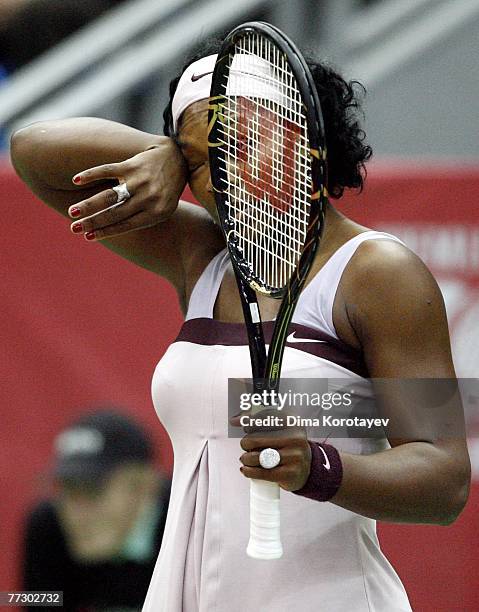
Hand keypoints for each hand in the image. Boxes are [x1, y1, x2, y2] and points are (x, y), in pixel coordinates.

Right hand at [68, 137, 186, 240]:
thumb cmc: (166, 190)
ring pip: (109, 196)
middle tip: (74, 228)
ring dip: (89, 205)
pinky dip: (91, 175)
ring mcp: (140, 181)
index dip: (106, 232)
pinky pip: (108, 170)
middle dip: (93, 222)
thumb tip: (108, 229)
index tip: (88, 237)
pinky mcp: (132, 164)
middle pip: (115, 213)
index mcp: (156, 213)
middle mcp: (148, 198)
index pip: (126, 225)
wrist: (177, 159)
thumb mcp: (162, 208)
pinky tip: (76, 180)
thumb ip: (141, 218)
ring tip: (72, 212)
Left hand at [239, 424, 311, 491]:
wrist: (307, 469)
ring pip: (257, 457)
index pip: (264, 417)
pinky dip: (249, 471)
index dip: (248, 420)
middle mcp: (295, 438)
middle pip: (255, 439)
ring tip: (246, 459)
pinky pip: (262, 473)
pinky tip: (246, 469)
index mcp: (292, 422)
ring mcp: (294, 456)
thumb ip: (256, 420)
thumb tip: (234, 420)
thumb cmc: (286, 446)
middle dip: (246, 443)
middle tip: (247, 446)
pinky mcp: (290, 473)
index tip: (241, 424)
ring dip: (246, 459)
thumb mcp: (279, 429)